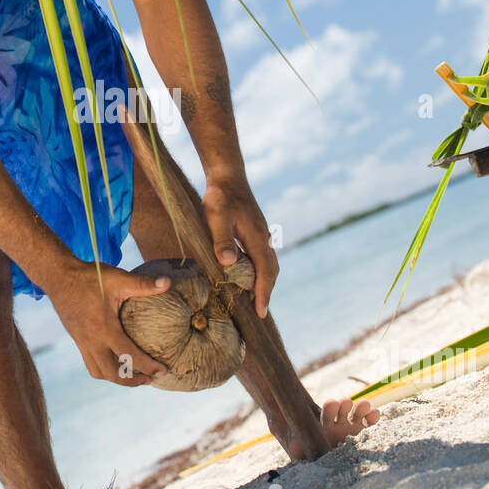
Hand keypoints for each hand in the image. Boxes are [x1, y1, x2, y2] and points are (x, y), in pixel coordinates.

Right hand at [48, 261, 172, 385]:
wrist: (58, 276)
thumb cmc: (89, 276)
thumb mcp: (118, 278)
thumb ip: (144, 284)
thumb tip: (168, 283)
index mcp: (103, 328)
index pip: (128, 356)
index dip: (148, 367)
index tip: (162, 371)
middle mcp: (91, 340)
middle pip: (111, 374)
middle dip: (131, 381)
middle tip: (149, 378)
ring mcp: (81, 342)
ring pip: (98, 372)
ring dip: (116, 378)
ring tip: (133, 374)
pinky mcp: (77, 339)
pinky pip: (90, 363)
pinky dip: (104, 368)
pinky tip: (115, 360)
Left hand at [201, 174, 278, 316]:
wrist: (227, 176)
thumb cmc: (219, 196)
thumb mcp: (216, 216)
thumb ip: (221, 238)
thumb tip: (228, 262)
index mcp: (257, 237)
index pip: (265, 272)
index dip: (263, 293)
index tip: (260, 312)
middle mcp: (264, 238)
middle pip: (271, 271)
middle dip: (266, 291)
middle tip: (258, 312)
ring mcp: (261, 234)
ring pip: (269, 263)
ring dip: (264, 282)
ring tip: (254, 299)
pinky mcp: (255, 232)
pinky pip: (263, 256)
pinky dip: (260, 271)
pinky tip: (248, 276)